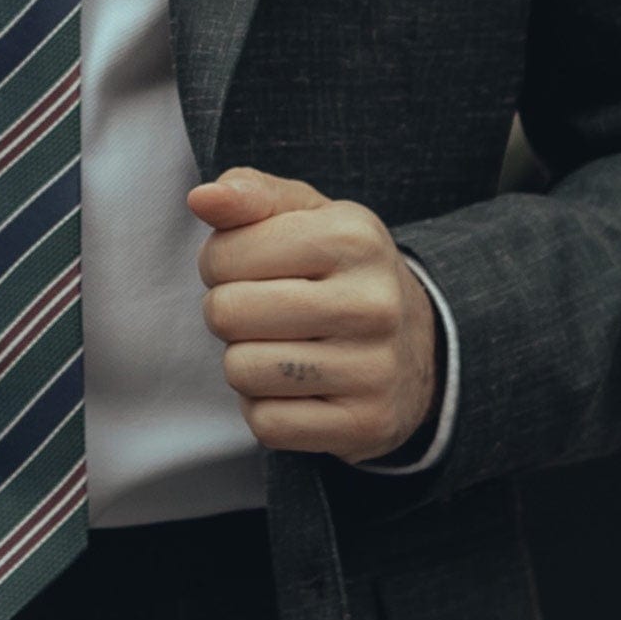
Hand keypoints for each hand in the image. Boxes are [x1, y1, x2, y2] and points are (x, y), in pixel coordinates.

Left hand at [187, 166, 438, 463]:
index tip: (247, 267)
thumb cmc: (339, 266)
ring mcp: (374, 369)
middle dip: (226, 310)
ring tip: (277, 344)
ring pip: (241, 371)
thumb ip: (248, 194)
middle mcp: (372, 303)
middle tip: (259, 308)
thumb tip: (201, 198)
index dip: (217, 263)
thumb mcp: (304, 214)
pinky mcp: (366, 425)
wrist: (418, 343)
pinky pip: (266, 424)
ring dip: (242, 360)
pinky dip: (264, 406)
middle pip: (227, 313)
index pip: (223, 255)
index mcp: (352, 237)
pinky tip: (294, 385)